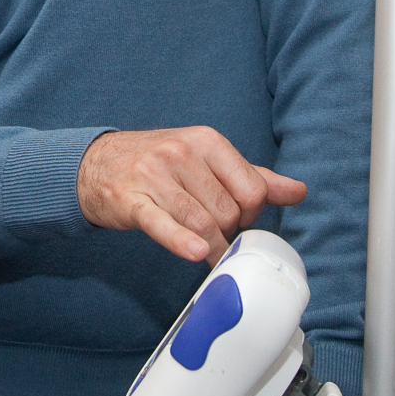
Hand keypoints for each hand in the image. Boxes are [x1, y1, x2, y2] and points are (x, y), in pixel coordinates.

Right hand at [77, 128, 304, 263]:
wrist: (96, 164)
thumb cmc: (159, 164)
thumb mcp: (206, 160)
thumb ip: (252, 177)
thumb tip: (299, 191)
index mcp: (207, 141)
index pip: (253, 189)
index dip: (250, 214)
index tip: (235, 219)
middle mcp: (181, 153)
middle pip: (228, 211)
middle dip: (226, 231)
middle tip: (212, 232)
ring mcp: (154, 176)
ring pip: (201, 222)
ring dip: (210, 247)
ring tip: (207, 254)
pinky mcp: (130, 200)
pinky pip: (162, 223)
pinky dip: (181, 241)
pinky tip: (195, 253)